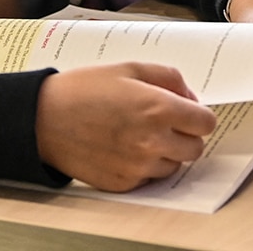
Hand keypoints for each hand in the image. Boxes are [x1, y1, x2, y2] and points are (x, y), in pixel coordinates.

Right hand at [35, 62, 215, 190]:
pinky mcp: (124, 184)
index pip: (205, 123)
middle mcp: (152, 142)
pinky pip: (150, 178)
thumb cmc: (86, 88)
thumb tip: (190, 96)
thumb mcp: (130, 68)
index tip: (189, 111)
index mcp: (158, 108)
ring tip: (141, 133)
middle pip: (195, 148)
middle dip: (186, 134)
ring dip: (167, 151)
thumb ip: (168, 78)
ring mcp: (138, 167)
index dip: (199, 115)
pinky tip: (126, 147)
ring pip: (174, 165)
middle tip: (166, 121)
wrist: (46, 119)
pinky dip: (146, 166)